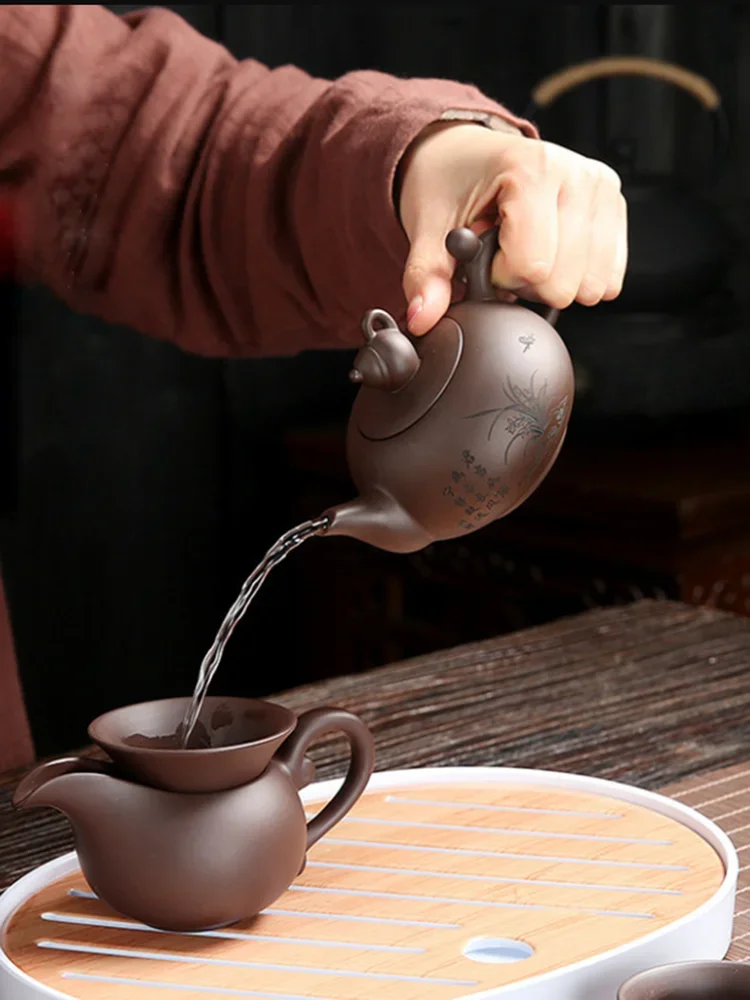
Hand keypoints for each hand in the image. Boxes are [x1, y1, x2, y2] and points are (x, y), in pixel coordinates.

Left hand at [398, 122, 627, 334]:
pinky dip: (576, 277)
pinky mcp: (615, 204)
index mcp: (531, 168)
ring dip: (553, 282)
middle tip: (505, 256)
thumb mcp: (429, 227)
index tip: (486, 257)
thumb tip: (423, 318)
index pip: (532, 265)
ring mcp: (601, 187)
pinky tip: (552, 252)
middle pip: (564, 282)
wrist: (464, 153)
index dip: (502, 277)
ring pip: (591, 284)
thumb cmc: (450, 181)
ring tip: (527, 252)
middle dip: (527, 284)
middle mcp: (575, 172)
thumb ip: (426, 276)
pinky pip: (609, 277)